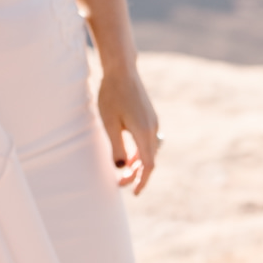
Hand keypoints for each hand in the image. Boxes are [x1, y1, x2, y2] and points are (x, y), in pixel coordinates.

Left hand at [97, 64, 159, 194]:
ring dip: (139, 163)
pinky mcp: (149, 116)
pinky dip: (140, 151)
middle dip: (137, 174)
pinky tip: (129, 154)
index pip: (148, 165)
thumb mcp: (109, 124)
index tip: (134, 192)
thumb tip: (121, 168)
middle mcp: (153, 128)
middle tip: (120, 183)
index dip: (142, 181)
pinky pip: (148, 141)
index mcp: (144, 132)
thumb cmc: (112, 95)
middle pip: (149, 159)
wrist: (122, 70)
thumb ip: (116, 148)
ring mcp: (153, 122)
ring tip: (123, 170)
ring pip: (149, 150)